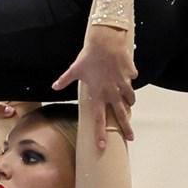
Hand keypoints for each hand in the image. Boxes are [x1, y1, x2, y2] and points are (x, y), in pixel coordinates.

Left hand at [50, 24, 138, 145]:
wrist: (105, 41)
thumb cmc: (89, 56)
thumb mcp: (75, 69)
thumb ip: (65, 80)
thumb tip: (54, 86)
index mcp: (98, 94)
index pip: (98, 119)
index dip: (100, 133)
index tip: (102, 145)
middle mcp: (112, 92)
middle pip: (120, 115)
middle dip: (126, 128)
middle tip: (131, 137)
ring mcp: (123, 84)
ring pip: (130, 99)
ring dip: (129, 104)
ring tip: (129, 106)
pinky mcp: (130, 74)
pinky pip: (132, 80)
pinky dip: (130, 81)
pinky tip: (128, 78)